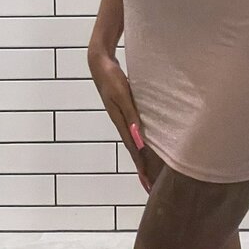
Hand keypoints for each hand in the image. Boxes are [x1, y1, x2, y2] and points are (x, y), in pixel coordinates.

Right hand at [88, 51, 153, 193]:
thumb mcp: (123, 97)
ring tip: (149, 169)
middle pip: (133, 149)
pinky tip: (144, 141)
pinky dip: (139, 139)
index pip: (133, 149)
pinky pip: (133, 129)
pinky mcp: (123, 108)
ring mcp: (121, 115)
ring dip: (141, 155)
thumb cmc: (112, 78)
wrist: (99, 62)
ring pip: (133, 140)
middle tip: (149, 185)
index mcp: (120, 122)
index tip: (147, 184)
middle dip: (141, 167)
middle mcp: (120, 122)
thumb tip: (139, 142)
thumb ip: (131, 118)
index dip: (140, 167)